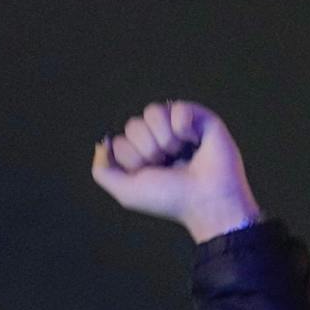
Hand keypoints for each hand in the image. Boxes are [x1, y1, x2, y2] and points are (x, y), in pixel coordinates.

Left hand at [91, 100, 262, 242]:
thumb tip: (103, 142)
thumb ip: (102, 171)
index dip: (131, 159)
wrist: (207, 201)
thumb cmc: (170, 200)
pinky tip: (195, 142)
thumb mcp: (126, 192)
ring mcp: (180, 128)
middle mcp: (160, 141)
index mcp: (143, 157)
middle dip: (146, 148)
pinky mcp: (201, 119)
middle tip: (167, 165)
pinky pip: (178, 108)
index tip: (150, 175)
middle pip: (133, 124)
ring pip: (153, 111)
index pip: (120, 141)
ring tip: (180, 154)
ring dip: (163, 137)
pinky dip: (183, 127)